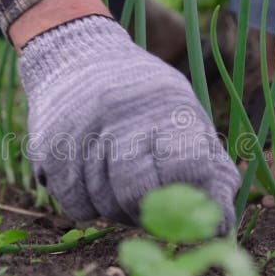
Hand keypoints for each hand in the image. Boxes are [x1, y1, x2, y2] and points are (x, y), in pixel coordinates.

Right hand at [19, 15, 240, 231]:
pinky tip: (92, 184)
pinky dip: (87, 206)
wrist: (76, 53)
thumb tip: (224, 222)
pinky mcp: (50, 147)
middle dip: (149, 211)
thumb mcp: (180, 108)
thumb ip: (207, 160)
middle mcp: (121, 115)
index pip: (187, 169)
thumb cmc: (140, 92)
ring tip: (119, 187)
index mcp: (165, 105)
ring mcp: (82, 132)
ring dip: (117, 210)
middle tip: (150, 206)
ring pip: (105, 206)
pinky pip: (74, 204)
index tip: (187, 203)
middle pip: (140, 194)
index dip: (190, 195)